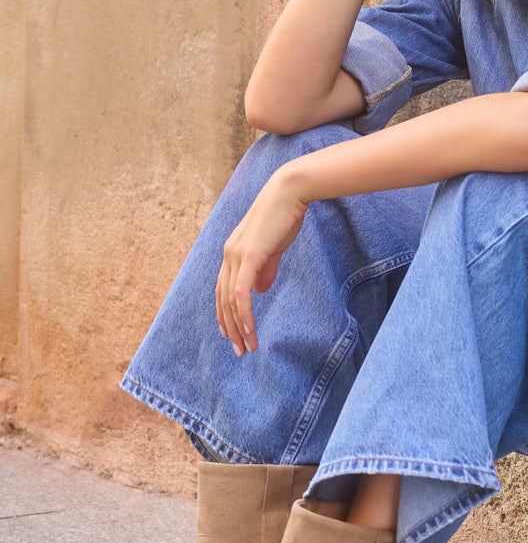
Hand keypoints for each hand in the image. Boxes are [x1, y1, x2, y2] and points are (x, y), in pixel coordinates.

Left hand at [215, 170, 308, 355]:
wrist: (289, 192)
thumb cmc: (284, 215)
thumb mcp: (274, 247)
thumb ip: (266, 269)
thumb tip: (260, 290)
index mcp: (233, 252)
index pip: (223, 290)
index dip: (226, 314)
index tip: (233, 335)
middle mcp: (228, 255)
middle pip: (223, 300)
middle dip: (231, 328)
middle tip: (240, 350)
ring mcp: (236, 255)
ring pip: (232, 300)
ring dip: (240, 327)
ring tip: (249, 346)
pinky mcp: (249, 256)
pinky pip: (241, 292)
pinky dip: (244, 313)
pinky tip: (250, 329)